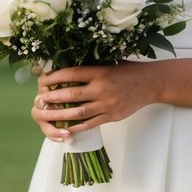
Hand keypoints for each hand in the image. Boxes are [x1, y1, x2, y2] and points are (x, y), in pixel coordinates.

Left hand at [29, 62, 159, 140]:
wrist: (152, 83)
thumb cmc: (129, 71)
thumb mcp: (110, 63)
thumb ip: (91, 68)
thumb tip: (66, 70)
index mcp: (101, 72)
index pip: (72, 73)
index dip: (55, 77)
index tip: (43, 80)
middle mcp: (102, 88)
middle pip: (71, 94)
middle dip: (52, 98)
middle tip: (40, 100)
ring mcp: (107, 104)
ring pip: (78, 112)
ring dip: (60, 115)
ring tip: (47, 115)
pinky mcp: (112, 116)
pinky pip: (90, 124)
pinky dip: (76, 127)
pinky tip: (65, 129)